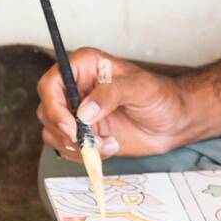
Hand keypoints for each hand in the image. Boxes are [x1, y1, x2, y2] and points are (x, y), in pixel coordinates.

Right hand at [37, 46, 189, 161]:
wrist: (173, 122)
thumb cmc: (161, 96)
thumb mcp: (140, 88)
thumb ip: (111, 94)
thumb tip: (84, 111)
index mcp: (85, 66)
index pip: (51, 82)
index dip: (54, 105)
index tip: (71, 124)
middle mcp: (76, 87)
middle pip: (47, 109)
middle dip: (64, 130)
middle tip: (87, 140)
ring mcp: (77, 112)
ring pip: (53, 131)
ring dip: (75, 145)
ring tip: (106, 144)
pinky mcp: (83, 133)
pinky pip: (66, 147)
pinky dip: (83, 154)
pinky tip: (109, 147)